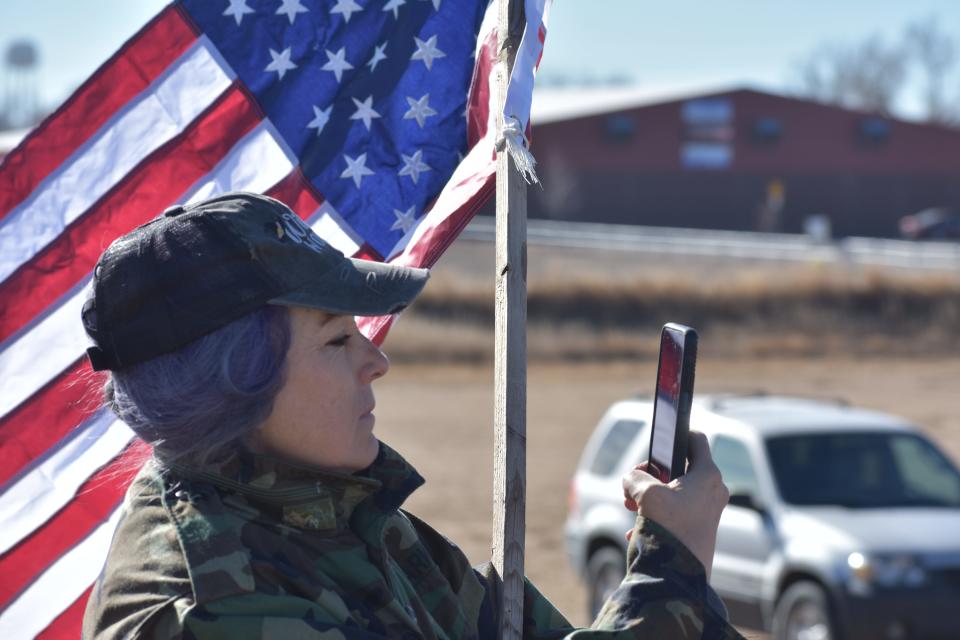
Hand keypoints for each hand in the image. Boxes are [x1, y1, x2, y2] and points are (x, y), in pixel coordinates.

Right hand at [621, 431, 728, 578]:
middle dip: (651, 474)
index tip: (658, 439)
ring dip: (650, 494)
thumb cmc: (670, 531)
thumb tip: (633, 480)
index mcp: (707, 475)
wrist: (679, 576)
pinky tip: (637, 528)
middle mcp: (712, 490)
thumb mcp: (646, 495)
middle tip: (633, 484)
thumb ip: (636, 478)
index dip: (676, 434)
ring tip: (630, 506)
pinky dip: (656, 514)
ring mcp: (707, 511)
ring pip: (675, 490)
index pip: (695, 439)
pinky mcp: (700, 529)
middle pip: (679, 468)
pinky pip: (676, 512)